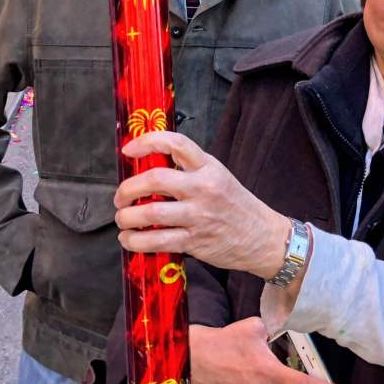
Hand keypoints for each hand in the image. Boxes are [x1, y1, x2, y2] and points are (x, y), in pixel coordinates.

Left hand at [114, 131, 290, 277]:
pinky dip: (136, 241)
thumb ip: (189, 170)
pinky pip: (157, 241)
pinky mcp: (195, 241)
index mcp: (208, 167)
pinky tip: (130, 240)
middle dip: (128, 188)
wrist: (262, 236)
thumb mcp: (218, 176)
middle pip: (155, 179)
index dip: (147, 142)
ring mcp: (199, 216)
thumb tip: (148, 167)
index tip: (128, 150)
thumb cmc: (236, 205)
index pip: (176, 143)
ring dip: (127, 217)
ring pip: (151, 214)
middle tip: (121, 196)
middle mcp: (203, 188)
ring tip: (123, 219)